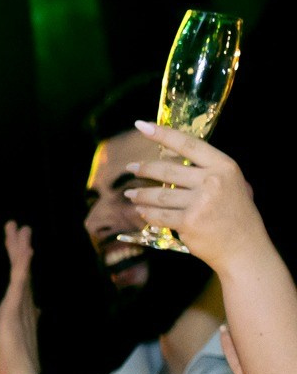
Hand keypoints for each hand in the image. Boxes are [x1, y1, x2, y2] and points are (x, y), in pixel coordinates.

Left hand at [0, 221, 39, 373]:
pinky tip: (24, 250)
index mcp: (22, 308)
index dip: (19, 259)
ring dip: (21, 248)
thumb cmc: (16, 362)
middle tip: (18, 225)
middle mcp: (25, 302)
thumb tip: (38, 310)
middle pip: (23, 268)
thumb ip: (28, 320)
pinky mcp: (16, 309)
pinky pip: (19, 282)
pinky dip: (22, 265)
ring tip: (20, 227)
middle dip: (20, 246)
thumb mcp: (17, 335)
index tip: (18, 241)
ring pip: (23, 270)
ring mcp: (22, 304)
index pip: (20, 278)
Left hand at [124, 122, 269, 272]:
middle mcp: (212, 181)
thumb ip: (209, 171)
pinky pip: (159, 215)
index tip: (142, 126)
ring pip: (159, 194)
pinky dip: (147, 213)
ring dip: (140, 194)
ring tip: (131, 194)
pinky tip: (141, 211)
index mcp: (224, 166)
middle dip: (144, 169)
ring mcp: (200, 202)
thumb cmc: (236, 215)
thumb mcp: (233, 184)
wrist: (244, 247)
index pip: (188, 144)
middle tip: (131, 168)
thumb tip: (176, 159)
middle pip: (167, 170)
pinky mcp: (188, 222)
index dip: (163, 134)